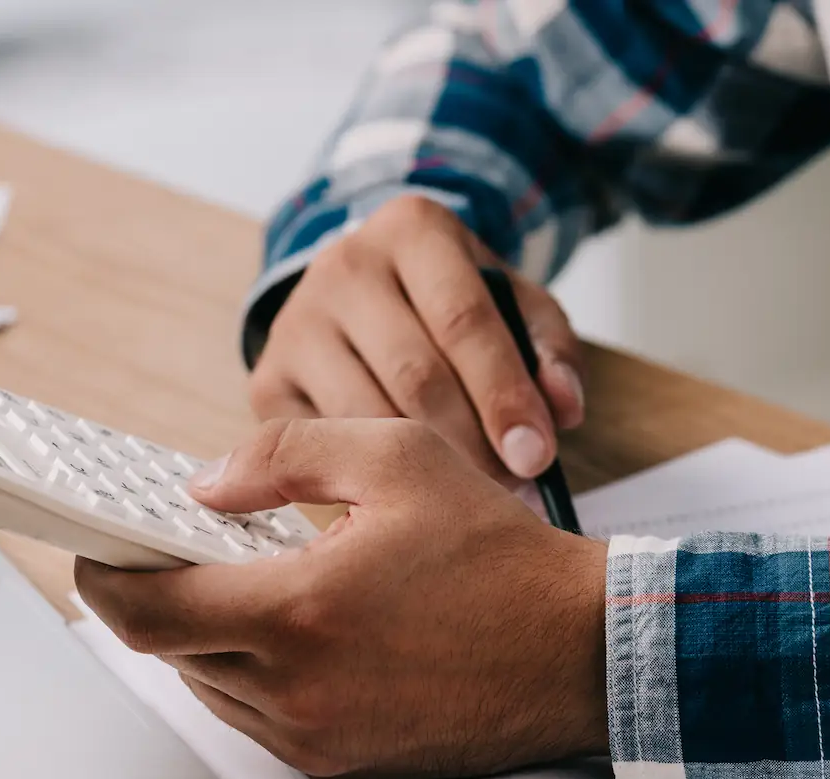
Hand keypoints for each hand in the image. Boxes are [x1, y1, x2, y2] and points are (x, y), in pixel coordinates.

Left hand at [75, 418, 608, 778]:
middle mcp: (296, 691)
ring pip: (209, 686)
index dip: (103, 579)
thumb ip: (281, 457)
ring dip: (205, 636)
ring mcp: (315, 737)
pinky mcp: (339, 763)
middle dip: (159, 597)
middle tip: (174, 549)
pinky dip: (249, 673)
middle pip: (170, 649)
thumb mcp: (394, 459)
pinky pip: (255, 718)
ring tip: (244, 582)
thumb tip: (202, 484)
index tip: (94, 550)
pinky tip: (289, 628)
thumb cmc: (496, 556)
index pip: (146, 613)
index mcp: (297, 614)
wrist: (580, 652)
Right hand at [251, 194, 584, 484]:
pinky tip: (401, 491)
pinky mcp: (267, 380)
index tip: (536, 455)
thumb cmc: (446, 304)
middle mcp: (343, 267)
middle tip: (508, 488)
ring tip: (465, 496)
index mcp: (412, 230)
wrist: (359, 295)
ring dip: (420, 471)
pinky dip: (366, 478)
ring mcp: (295, 324)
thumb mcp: (511, 304)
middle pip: (414, 374)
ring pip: (366, 417)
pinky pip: (324, 446)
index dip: (504, 394)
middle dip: (469, 443)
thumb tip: (561, 411)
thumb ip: (549, 351)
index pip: (463, 319)